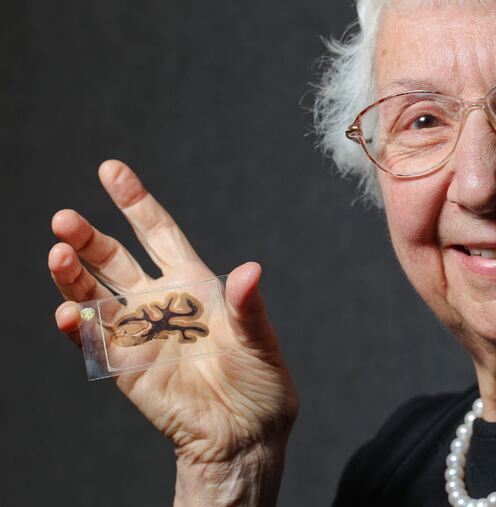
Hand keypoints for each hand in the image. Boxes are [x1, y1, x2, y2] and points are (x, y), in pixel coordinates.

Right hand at [48, 160, 296, 505]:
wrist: (246, 434)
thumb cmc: (260, 382)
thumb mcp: (260, 339)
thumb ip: (248, 306)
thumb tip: (251, 270)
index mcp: (194, 284)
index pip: (158, 232)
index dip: (135, 201)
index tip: (111, 169)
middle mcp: (161, 303)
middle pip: (115, 259)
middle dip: (89, 237)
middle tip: (65, 219)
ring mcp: (140, 334)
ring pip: (95, 294)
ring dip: (73, 275)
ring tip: (58, 253)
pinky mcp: (127, 369)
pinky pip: (96, 343)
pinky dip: (80, 327)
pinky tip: (70, 312)